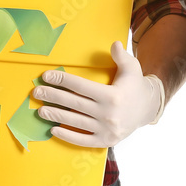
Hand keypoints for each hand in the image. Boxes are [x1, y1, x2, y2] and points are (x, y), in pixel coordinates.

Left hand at [34, 41, 163, 147]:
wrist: (148, 109)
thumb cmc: (135, 86)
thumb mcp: (132, 68)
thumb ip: (121, 56)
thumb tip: (114, 44)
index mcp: (112, 95)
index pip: (80, 86)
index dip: (62, 80)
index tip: (47, 76)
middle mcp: (108, 113)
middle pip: (74, 103)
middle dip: (53, 97)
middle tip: (36, 92)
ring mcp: (106, 129)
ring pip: (75, 122)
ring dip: (56, 116)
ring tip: (40, 111)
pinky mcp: (105, 141)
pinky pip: (83, 140)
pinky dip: (68, 136)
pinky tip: (54, 130)